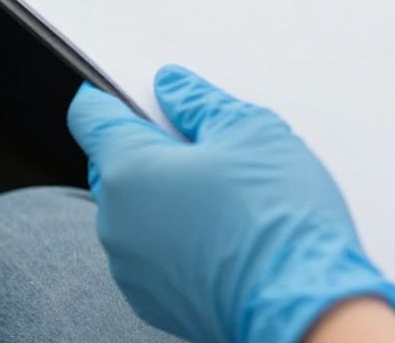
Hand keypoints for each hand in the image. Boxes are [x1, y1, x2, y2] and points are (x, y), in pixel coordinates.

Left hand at [66, 66, 394, 342]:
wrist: (303, 307)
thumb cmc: (278, 218)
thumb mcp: (249, 131)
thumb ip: (199, 102)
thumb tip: (172, 87)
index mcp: (128, 170)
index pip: (91, 116)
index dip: (113, 95)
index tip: (140, 92)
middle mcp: (116, 222)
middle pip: (114, 164)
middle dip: (150, 148)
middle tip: (205, 144)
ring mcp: (131, 268)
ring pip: (135, 211)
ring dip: (164, 196)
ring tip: (224, 194)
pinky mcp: (154, 301)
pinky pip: (153, 252)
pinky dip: (176, 237)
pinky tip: (222, 233)